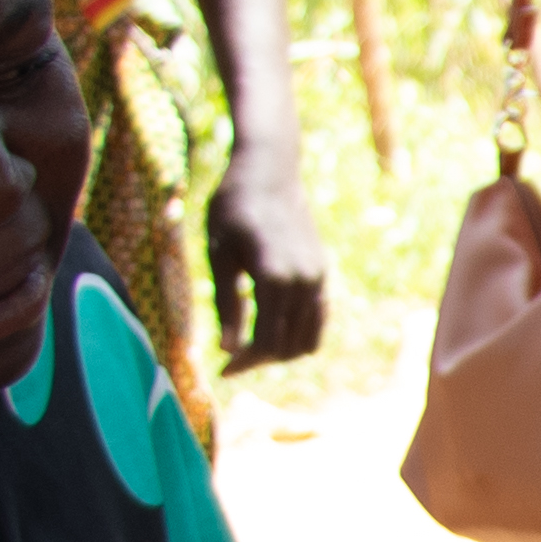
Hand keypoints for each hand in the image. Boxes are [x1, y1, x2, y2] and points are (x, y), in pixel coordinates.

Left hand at [205, 139, 331, 368]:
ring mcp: (318, 277)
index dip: (246, 362)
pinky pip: (317, 318)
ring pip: (309, 337)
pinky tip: (272, 327)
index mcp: (274, 277)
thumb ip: (226, 304)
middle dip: (261, 360)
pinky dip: (298, 333)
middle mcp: (304, 281)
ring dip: (282, 351)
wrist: (268, 172)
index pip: (267, 341)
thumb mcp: (218, 256)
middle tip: (232, 361)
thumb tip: (228, 350)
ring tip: (252, 348)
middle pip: (290, 346)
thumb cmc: (231, 209)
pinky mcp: (321, 272)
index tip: (223, 370)